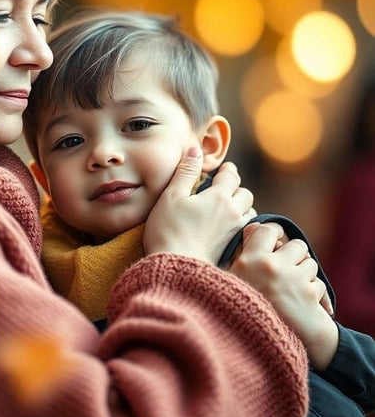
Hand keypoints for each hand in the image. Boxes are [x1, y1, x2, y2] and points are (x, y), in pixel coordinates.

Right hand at [143, 148, 254, 263]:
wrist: (176, 267)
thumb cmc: (168, 229)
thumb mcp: (171, 196)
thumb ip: (185, 172)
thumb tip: (195, 149)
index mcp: (218, 197)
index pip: (231, 176)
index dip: (227, 170)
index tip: (225, 169)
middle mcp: (232, 213)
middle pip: (245, 193)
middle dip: (236, 188)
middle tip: (224, 188)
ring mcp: (234, 232)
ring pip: (249, 212)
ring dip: (241, 206)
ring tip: (227, 207)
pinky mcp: (232, 248)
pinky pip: (245, 229)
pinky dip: (240, 223)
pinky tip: (227, 227)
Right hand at [229, 222, 338, 369]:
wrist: (264, 347)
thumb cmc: (242, 312)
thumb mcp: (230, 281)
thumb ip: (239, 254)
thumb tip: (251, 228)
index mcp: (247, 261)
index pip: (266, 229)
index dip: (275, 233)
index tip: (276, 241)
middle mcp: (269, 266)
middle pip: (297, 245)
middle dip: (295, 257)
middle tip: (286, 271)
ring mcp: (291, 279)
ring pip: (310, 263)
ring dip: (304, 275)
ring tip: (291, 291)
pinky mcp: (309, 294)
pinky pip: (318, 283)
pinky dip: (312, 294)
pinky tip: (300, 305)